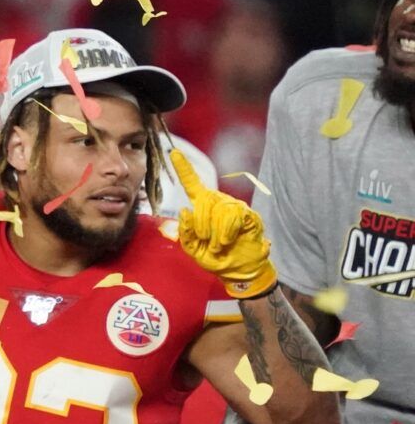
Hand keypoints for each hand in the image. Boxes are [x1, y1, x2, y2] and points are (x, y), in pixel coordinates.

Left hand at [172, 151, 276, 299]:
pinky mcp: (249, 215)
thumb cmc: (215, 257)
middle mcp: (218, 202)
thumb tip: (185, 210)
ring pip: (218, 209)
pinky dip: (226, 232)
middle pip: (203, 200)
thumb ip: (185, 232)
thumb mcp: (193, 248)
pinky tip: (228, 241)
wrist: (238, 271)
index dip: (183, 168)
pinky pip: (233, 216)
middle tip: (206, 241)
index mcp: (202, 207)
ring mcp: (234, 207)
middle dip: (201, 224)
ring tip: (219, 245)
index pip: (192, 184)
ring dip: (215, 232)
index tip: (174, 152)